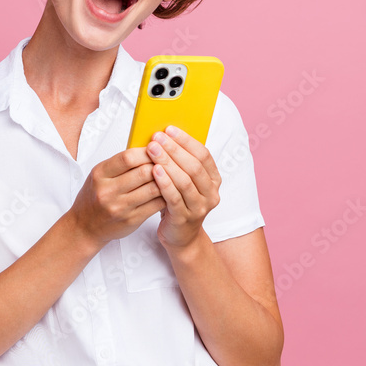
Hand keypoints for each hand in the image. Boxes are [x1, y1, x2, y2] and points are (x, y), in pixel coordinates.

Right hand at [69, 147, 165, 246]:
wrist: (85, 226)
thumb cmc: (94, 197)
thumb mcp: (100, 176)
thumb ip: (120, 164)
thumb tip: (147, 148)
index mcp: (100, 174)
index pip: (128, 157)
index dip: (146, 152)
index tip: (156, 149)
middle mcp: (108, 191)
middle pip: (143, 172)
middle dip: (159, 165)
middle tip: (167, 162)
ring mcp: (120, 207)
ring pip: (153, 189)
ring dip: (166, 181)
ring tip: (170, 176)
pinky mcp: (131, 220)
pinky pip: (156, 205)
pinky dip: (165, 196)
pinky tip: (168, 191)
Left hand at [145, 125, 221, 248]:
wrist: (180, 236)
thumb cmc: (178, 202)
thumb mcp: (183, 181)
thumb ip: (179, 162)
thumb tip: (163, 136)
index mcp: (214, 179)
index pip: (204, 155)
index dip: (186, 140)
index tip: (169, 129)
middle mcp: (211, 193)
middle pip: (194, 166)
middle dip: (174, 149)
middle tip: (156, 137)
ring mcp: (200, 207)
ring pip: (185, 181)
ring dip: (167, 163)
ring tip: (152, 150)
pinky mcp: (185, 218)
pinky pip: (175, 198)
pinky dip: (164, 183)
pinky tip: (154, 171)